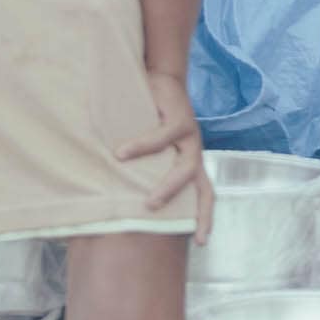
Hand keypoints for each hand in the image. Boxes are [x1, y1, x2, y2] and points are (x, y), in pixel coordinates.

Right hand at [115, 70, 215, 244]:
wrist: (162, 77)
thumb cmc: (150, 116)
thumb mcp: (150, 146)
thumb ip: (141, 167)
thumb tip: (114, 194)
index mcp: (190, 161)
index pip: (205, 194)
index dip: (205, 217)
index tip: (201, 242)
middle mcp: (195, 151)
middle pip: (201, 187)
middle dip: (186, 209)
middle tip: (157, 218)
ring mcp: (192, 136)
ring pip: (186, 167)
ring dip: (167, 186)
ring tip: (147, 201)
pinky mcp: (181, 118)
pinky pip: (162, 137)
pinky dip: (141, 147)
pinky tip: (121, 154)